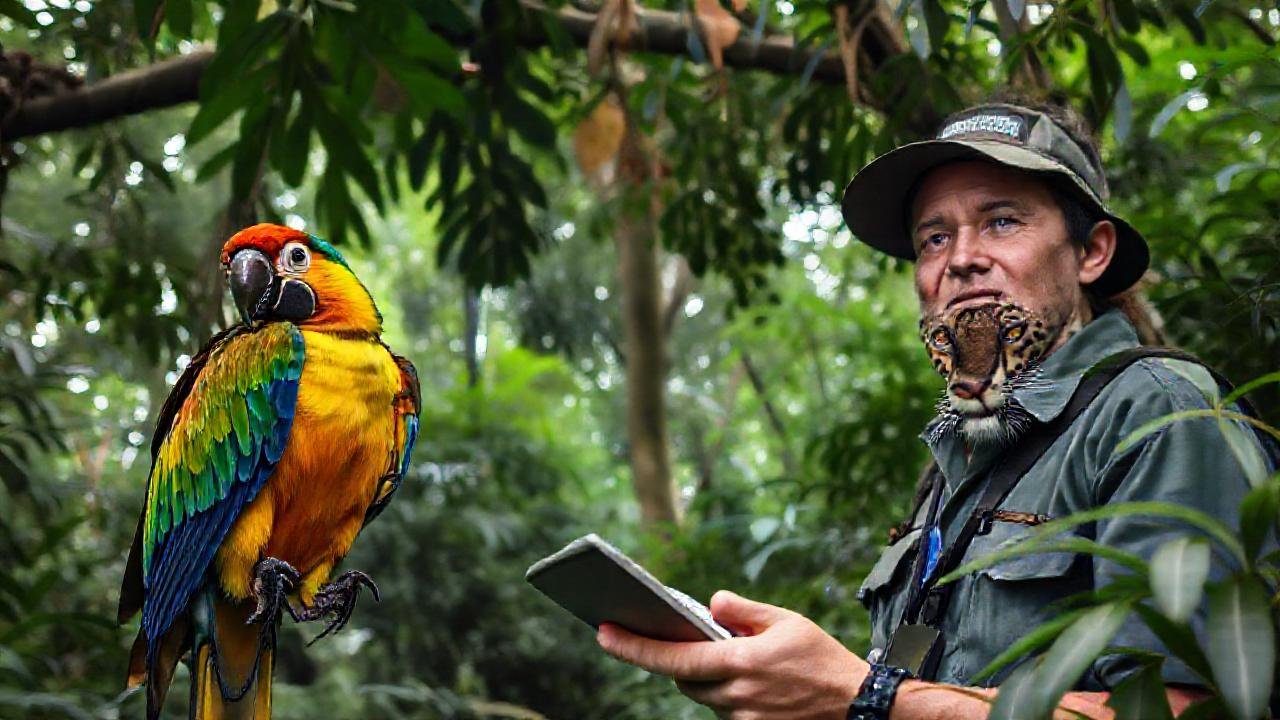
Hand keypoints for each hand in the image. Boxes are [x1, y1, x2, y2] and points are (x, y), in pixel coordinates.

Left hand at [597, 590, 868, 719]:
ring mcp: (742, 719)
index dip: (632, 646)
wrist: (859, 707)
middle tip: (685, 637)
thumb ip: (742, 610)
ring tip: (734, 659)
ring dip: (707, 677)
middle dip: (681, 659)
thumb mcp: (786, 622)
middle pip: (684, 678)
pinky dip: (726, 693)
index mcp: (738, 663)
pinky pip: (724, 710)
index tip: (603, 632)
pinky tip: (750, 681)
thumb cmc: (823, 661)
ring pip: (703, 696)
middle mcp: (734, 696)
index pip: (671, 656)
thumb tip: (710, 602)